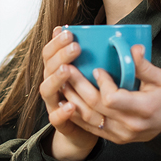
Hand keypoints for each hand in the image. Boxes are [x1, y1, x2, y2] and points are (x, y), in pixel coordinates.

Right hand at [38, 27, 99, 160]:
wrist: (87, 129)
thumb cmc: (94, 96)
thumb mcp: (97, 74)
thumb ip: (97, 57)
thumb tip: (112, 34)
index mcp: (58, 70)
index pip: (50, 52)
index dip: (56, 42)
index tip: (68, 32)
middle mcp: (53, 85)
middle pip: (48, 67)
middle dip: (60, 55)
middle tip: (75, 47)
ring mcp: (54, 103)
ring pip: (47, 90)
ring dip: (56, 79)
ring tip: (67, 69)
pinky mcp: (60, 122)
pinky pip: (56, 118)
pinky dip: (61, 111)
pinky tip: (70, 105)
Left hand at [63, 44, 160, 143]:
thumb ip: (145, 66)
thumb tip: (134, 48)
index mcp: (143, 109)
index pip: (113, 99)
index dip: (102, 84)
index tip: (97, 70)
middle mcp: (129, 125)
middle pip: (96, 107)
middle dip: (79, 86)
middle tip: (67, 69)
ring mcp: (120, 134)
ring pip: (89, 119)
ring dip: (72, 99)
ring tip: (62, 82)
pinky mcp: (113, 138)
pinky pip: (89, 128)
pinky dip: (76, 115)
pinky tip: (66, 101)